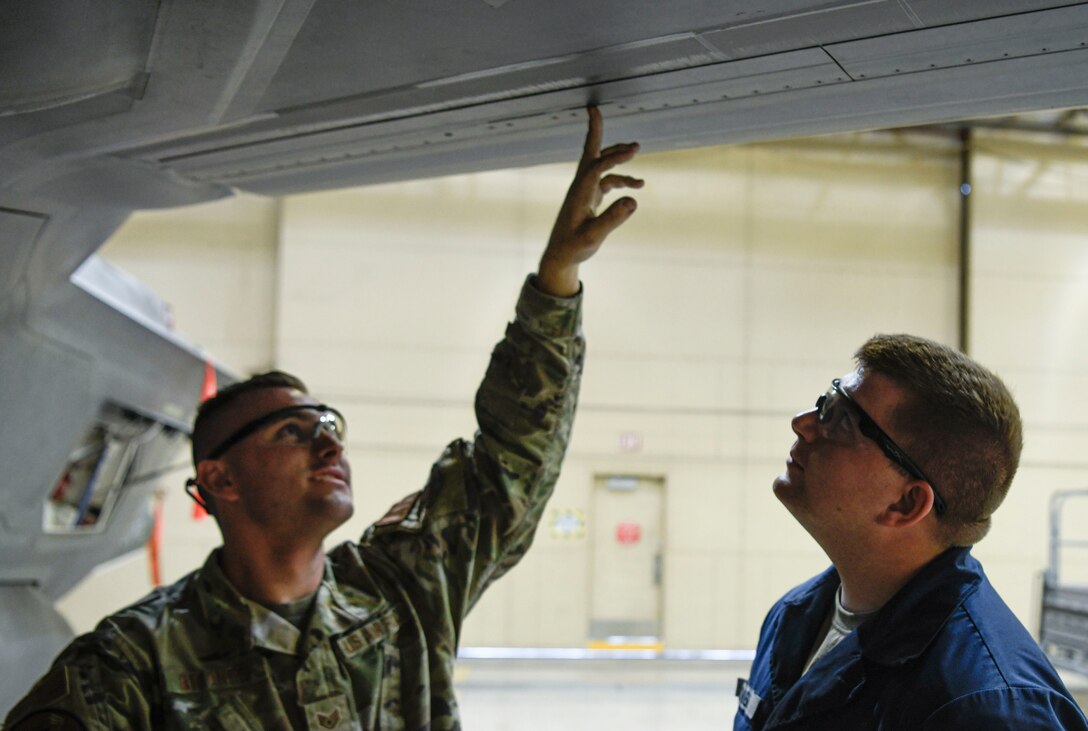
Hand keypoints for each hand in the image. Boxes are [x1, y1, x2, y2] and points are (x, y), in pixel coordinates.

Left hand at [537, 106, 642, 296]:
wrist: (560, 256)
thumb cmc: (573, 248)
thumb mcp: (593, 237)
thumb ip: (612, 219)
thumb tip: (633, 201)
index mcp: (579, 194)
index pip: (596, 167)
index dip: (614, 158)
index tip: (633, 152)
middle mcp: (580, 187)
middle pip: (590, 154)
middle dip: (596, 133)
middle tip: (596, 111)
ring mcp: (585, 191)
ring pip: (601, 166)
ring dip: (617, 157)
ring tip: (637, 150)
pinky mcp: (589, 198)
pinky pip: (606, 181)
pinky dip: (621, 179)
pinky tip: (637, 186)